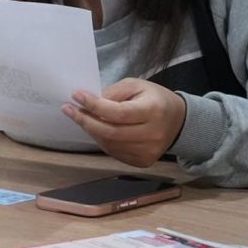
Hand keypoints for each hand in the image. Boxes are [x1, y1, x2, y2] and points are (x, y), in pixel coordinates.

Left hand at [61, 78, 186, 166]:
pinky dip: (101, 140)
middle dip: (85, 120)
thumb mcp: (136, 86)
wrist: (178, 121)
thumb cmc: (154, 99)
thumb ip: (112, 93)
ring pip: (109, 144)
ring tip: (82, 117)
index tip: (76, 96)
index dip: (94, 106)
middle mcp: (153, 135)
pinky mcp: (143, 161)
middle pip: (111, 132)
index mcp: (153, 111)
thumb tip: (86, 101)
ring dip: (91, 131)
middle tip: (69, 109)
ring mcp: (148, 152)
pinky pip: (114, 152)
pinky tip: (97, 129)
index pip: (118, 113)